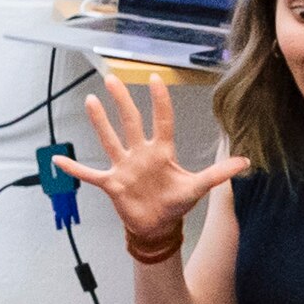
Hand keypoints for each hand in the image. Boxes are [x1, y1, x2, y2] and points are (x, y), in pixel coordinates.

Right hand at [55, 73, 249, 256]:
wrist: (158, 226)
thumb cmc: (176, 203)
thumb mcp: (199, 186)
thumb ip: (218, 173)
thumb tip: (246, 161)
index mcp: (161, 152)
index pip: (161, 120)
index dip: (159, 99)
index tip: (154, 78)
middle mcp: (140, 154)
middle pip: (130, 122)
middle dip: (121, 101)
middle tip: (112, 79)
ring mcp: (124, 167)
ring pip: (110, 140)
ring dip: (99, 122)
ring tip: (90, 101)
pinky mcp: (112, 184)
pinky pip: (89, 175)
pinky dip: (74, 169)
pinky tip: (57, 160)